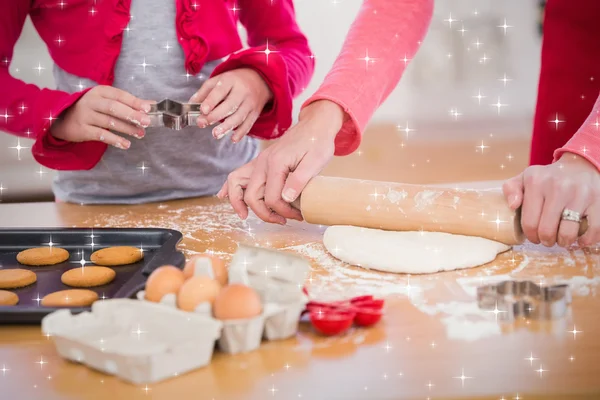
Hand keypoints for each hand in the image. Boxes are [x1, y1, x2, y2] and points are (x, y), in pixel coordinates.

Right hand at [50, 86, 153, 148]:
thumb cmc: (92, 109)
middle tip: (147, 122)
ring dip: (127, 129)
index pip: (119, 95)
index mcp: (100, 92)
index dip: (134, 101)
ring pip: (109, 122)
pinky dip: (115, 140)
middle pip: (114, 107)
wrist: (63, 118)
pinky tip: (126, 144)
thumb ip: (128, 102)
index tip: (148, 108)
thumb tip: (151, 105)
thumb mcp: (107, 101)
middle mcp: (91, 101)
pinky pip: (101, 135)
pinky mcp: (82, 129)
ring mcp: (85, 115)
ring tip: (140, 134)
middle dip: (132, 115)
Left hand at [189, 68, 271, 142]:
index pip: (220, 91)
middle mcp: (242, 92)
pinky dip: (241, 133)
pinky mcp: (255, 113)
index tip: (203, 110)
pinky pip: (248, 124)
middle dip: (215, 116)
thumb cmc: (234, 81)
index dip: (211, 101)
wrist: (260, 80)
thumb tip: (191, 104)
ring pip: (239, 116)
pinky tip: (233, 139)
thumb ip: (205, 92)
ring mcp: (250, 103)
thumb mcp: (219, 80)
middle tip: (203, 123)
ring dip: (227, 127)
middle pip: (229, 105)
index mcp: (231, 81)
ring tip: (215, 134)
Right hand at [217, 100, 344, 223]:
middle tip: (282, 221)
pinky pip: (239, 175)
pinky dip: (231, 187)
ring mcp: (259, 161)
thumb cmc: (318, 142)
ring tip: (244, 215)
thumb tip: (285, 199)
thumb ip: (300, 180)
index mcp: (276, 163)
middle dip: (264, 213)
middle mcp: (262, 162)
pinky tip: (224, 196)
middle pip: (251, 195)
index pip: (272, 197)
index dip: (284, 211)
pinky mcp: (260, 162)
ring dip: (238, 201)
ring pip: (236, 183)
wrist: (315, 125)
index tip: (298, 215)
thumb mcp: (316, 162)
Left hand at [502, 153, 599, 247]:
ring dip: (563, 242)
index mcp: (536, 182)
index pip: (529, 222)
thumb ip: (511, 189)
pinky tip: (580, 239)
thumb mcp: (525, 177)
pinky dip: (586, 240)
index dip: (531, 236)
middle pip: (547, 230)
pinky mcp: (598, 200)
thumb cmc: (548, 178)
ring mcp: (580, 194)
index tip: (534, 237)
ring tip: (562, 239)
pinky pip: (593, 229)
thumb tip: (512, 205)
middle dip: (546, 241)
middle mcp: (558, 187)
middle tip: (547, 239)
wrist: (580, 165)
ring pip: (568, 233)